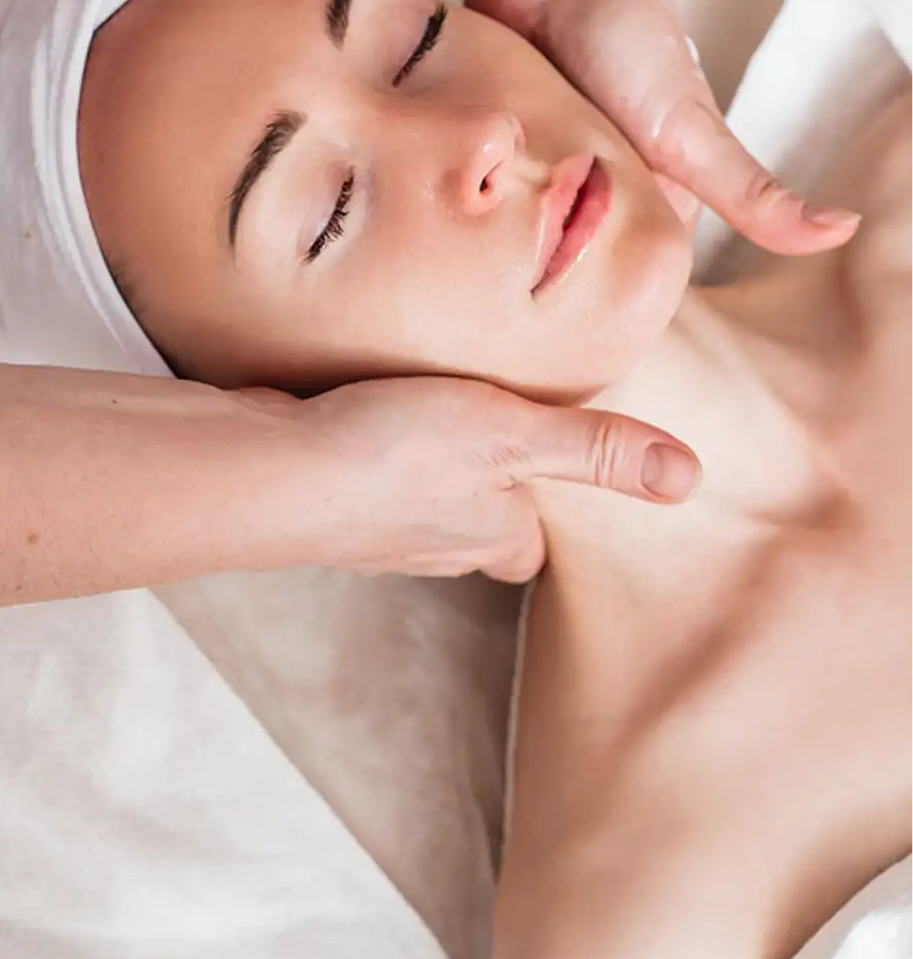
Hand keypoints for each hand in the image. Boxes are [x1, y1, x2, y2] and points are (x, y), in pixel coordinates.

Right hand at [268, 375, 699, 582]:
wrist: (269, 472)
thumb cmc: (395, 454)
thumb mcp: (512, 433)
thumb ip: (594, 448)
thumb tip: (690, 478)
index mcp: (495, 535)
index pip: (535, 544)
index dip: (549, 512)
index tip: (557, 474)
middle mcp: (437, 544)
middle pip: (480, 527)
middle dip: (491, 495)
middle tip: (500, 440)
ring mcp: (376, 529)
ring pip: (421, 505)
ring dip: (432, 473)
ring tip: (439, 418)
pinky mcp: (328, 498)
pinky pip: (367, 481)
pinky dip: (375, 455)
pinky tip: (367, 414)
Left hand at [464, 0, 860, 255]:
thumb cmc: (631, 44)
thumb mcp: (693, 136)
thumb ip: (753, 194)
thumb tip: (847, 231)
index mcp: (664, 187)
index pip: (639, 262)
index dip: (609, 267)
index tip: (584, 260)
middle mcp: (609, 175)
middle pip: (578, 244)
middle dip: (554, 241)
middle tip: (534, 222)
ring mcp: (553, 154)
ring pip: (529, 218)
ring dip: (514, 215)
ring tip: (497, 205)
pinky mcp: (505, 133)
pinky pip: (487, 178)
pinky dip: (480, 180)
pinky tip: (467, 183)